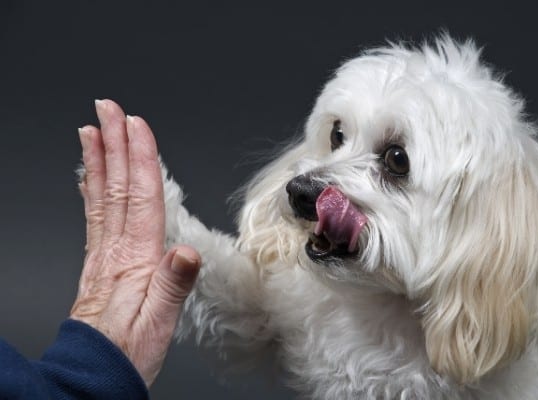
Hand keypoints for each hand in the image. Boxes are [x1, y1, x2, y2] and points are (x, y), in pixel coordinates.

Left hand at [71, 99, 200, 386]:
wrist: (95, 372)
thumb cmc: (129, 349)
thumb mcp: (160, 323)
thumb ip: (173, 285)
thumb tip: (186, 253)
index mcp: (136, 257)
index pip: (140, 197)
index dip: (141, 159)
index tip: (136, 126)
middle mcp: (116, 249)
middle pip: (117, 187)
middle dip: (115, 145)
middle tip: (109, 110)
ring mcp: (104, 254)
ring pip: (102, 197)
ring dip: (99, 161)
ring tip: (93, 131)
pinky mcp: (99, 262)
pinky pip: (94, 217)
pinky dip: (91, 191)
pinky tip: (89, 178)